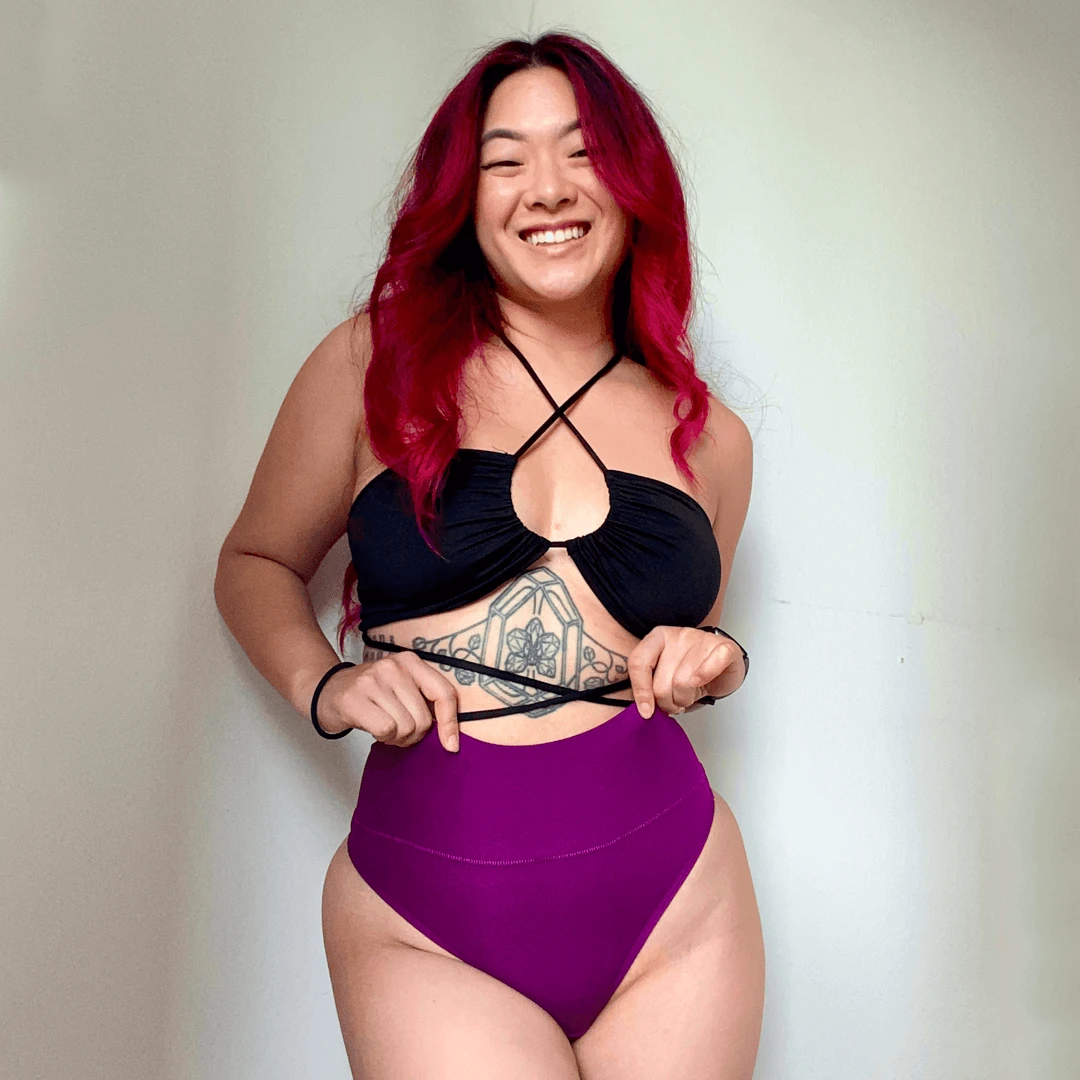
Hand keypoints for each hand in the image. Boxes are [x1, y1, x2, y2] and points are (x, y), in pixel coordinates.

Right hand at [316, 653, 460, 751]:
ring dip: (398, 738)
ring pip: (406, 727)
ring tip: (385, 727)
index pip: (444, 693)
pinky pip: (386, 730)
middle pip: (424, 718)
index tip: (451, 745)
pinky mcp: (355, 699)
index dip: (451, 723)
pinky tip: (374, 728)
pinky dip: (384, 737)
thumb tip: (450, 734)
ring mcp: (373, 681)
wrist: (328, 690)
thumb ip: (425, 701)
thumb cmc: (371, 694)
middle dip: (414, 734)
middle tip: (398, 729)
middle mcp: (394, 667)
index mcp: (411, 661)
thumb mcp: (402, 687)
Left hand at [627, 625, 744, 717]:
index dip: (641, 691)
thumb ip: (650, 685)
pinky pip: (710, 667)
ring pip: (684, 683)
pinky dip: (705, 678)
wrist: (723, 667)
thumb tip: (645, 708)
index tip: (647, 711)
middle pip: (661, 683)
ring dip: (687, 699)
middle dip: (669, 702)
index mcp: (659, 637)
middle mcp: (678, 635)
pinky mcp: (725, 648)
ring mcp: (702, 639)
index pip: (639, 662)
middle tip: (676, 702)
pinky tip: (701, 683)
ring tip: (691, 694)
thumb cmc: (692, 671)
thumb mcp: (664, 674)